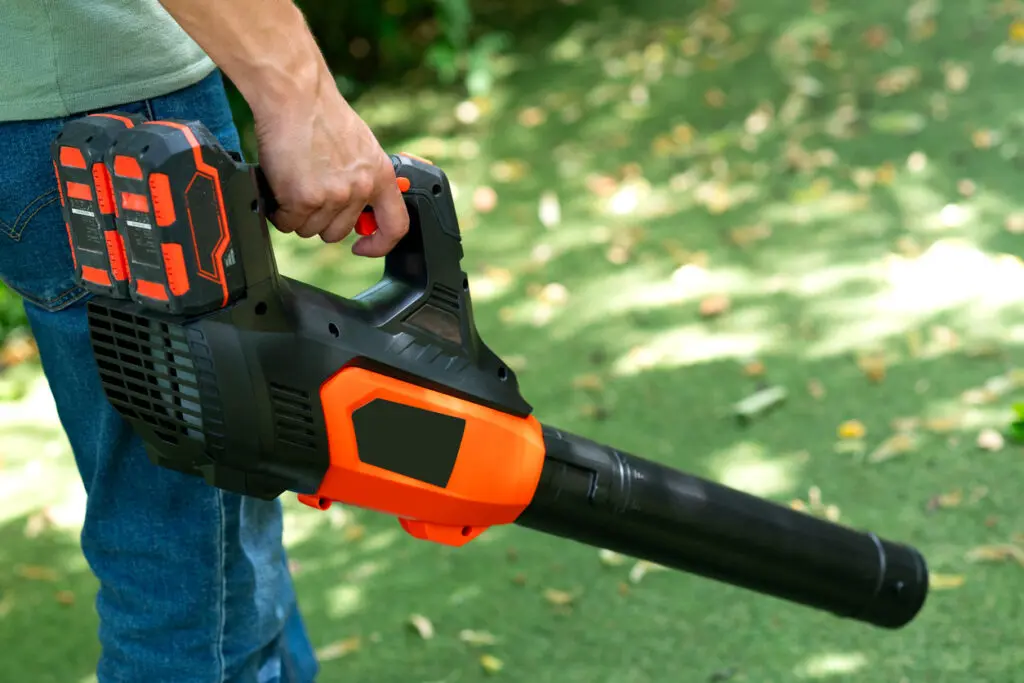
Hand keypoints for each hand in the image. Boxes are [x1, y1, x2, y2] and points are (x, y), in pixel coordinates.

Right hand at [252, 77, 408, 256]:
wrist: (296, 95)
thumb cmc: (322, 115)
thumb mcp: (361, 147)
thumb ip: (364, 178)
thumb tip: (361, 206)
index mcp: (380, 176)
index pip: (395, 226)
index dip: (380, 244)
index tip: (363, 246)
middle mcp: (360, 189)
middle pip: (337, 233)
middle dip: (319, 220)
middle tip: (307, 194)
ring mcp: (333, 195)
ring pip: (309, 230)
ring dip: (297, 215)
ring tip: (293, 183)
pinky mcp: (303, 198)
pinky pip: (287, 223)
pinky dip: (278, 212)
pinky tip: (279, 188)